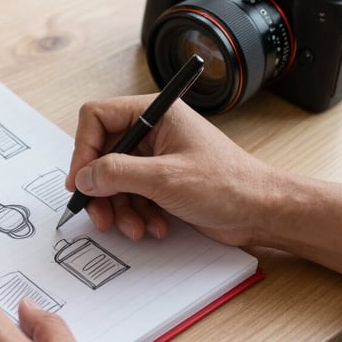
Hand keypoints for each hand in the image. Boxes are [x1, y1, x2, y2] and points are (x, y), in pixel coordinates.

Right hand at [65, 94, 276, 245]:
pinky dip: (136, 215)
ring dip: (120, 209)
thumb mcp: (165, 178)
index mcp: (155, 113)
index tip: (80, 181)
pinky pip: (130, 197)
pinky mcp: (160, 182)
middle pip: (102, 155)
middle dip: (101, 190)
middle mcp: (152, 132)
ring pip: (113, 181)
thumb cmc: (228, 184)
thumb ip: (117, 174)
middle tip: (100, 215)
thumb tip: (84, 177)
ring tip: (135, 228)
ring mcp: (155, 158)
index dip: (83, 149)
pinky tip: (153, 227)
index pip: (97, 118)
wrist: (262, 212)